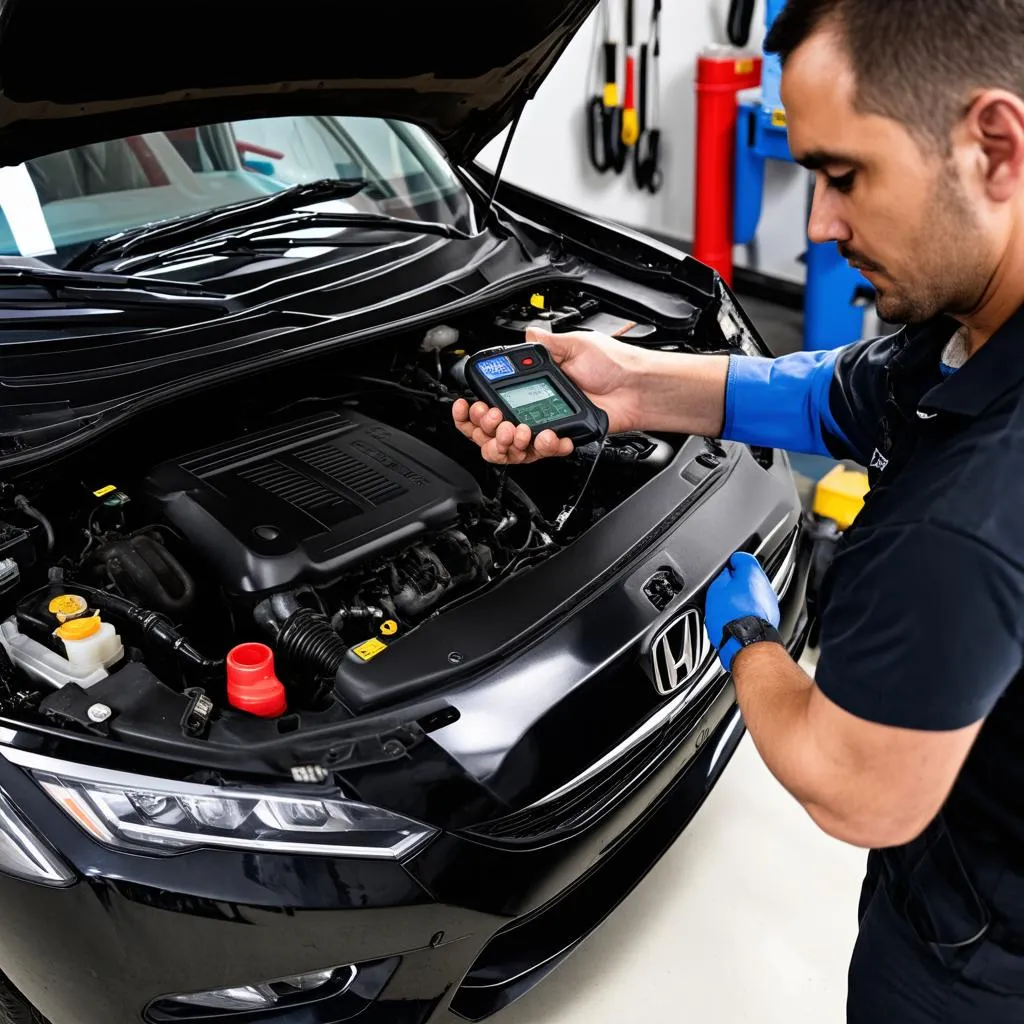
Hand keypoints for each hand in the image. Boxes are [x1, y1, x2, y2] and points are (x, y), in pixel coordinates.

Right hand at [452, 326, 645, 464]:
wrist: (638, 387)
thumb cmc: (615, 364)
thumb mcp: (577, 345)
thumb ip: (548, 344)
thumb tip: (527, 334)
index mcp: (533, 381)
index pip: (493, 398)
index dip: (477, 409)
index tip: (473, 407)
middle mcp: (535, 405)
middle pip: (495, 430)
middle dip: (486, 430)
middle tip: (494, 420)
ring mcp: (547, 425)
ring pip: (514, 448)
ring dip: (509, 443)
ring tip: (520, 432)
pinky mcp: (562, 440)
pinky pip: (542, 453)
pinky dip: (542, 447)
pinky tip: (549, 436)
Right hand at [704, 552, 779, 672]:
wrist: (746, 644)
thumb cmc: (730, 618)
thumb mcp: (714, 591)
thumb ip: (721, 576)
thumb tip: (724, 573)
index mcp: (751, 573)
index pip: (741, 557)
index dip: (730, 562)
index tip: (724, 569)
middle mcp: (764, 584)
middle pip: (750, 576)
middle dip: (737, 582)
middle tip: (723, 591)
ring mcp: (770, 601)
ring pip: (755, 592)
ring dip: (744, 596)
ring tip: (729, 608)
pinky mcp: (771, 616)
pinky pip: (758, 608)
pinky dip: (749, 610)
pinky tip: (737, 619)